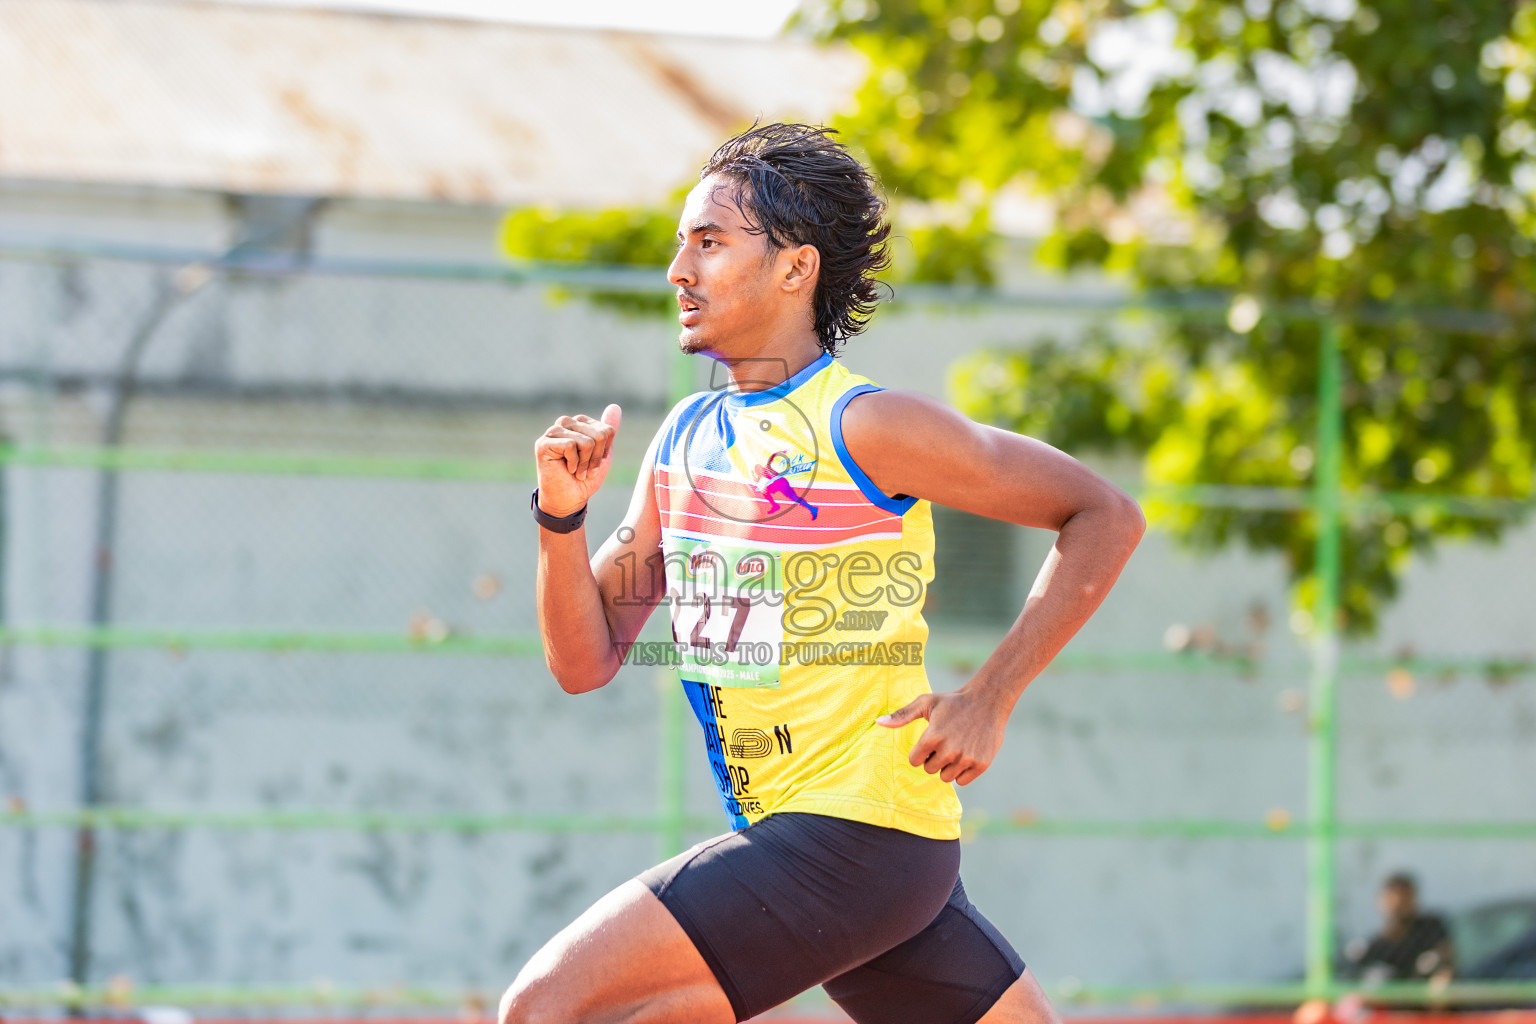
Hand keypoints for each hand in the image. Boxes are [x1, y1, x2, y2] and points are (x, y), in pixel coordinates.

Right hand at [534, 404, 620, 515]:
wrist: (568, 500)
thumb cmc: (584, 478)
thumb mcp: (602, 454)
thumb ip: (608, 431)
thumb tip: (615, 406)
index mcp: (580, 423)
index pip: (606, 431)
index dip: (604, 452)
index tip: (594, 464)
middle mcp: (566, 423)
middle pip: (599, 435)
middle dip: (596, 459)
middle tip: (586, 471)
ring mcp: (553, 432)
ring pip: (587, 441)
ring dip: (586, 463)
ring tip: (576, 471)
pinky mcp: (543, 443)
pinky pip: (571, 446)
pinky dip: (574, 463)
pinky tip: (567, 469)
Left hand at [876, 689, 1007, 785]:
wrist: (988, 701)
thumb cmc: (953, 702)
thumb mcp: (926, 702)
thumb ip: (902, 715)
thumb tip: (878, 723)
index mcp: (933, 736)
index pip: (915, 761)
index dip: (920, 752)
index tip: (929, 741)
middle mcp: (949, 750)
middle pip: (930, 769)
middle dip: (934, 758)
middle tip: (944, 743)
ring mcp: (966, 758)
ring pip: (946, 777)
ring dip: (947, 766)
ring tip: (955, 748)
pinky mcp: (981, 764)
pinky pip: (962, 781)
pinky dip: (962, 772)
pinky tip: (966, 755)